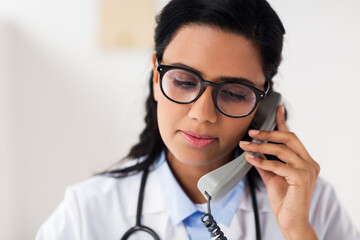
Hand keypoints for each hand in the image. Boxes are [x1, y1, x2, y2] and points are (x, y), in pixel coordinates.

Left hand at [239, 106, 319, 239]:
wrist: (290, 220)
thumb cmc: (284, 200)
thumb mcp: (272, 176)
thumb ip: (266, 162)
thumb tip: (254, 150)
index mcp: (305, 161)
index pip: (292, 137)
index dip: (283, 122)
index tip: (277, 110)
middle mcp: (309, 163)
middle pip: (289, 138)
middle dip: (267, 133)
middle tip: (251, 133)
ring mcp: (308, 170)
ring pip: (281, 150)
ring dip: (260, 147)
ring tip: (245, 146)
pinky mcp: (301, 178)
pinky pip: (278, 165)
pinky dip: (262, 161)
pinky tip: (250, 159)